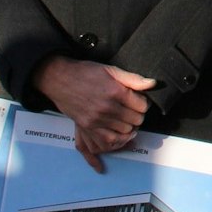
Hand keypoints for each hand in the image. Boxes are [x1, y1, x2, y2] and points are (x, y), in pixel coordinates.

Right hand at [32, 56, 157, 172]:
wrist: (59, 79)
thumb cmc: (86, 72)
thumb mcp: (111, 70)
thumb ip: (133, 79)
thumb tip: (153, 84)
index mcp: (115, 92)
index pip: (142, 105)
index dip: (143, 103)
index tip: (139, 101)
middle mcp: (107, 107)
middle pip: (135, 120)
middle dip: (137, 115)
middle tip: (133, 111)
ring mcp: (96, 119)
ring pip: (125, 132)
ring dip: (129, 128)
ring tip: (128, 121)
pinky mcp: (87, 127)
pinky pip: (108, 141)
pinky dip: (117, 140)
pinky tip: (120, 135)